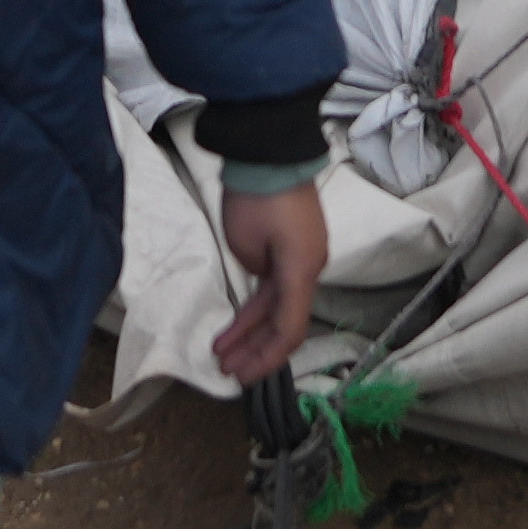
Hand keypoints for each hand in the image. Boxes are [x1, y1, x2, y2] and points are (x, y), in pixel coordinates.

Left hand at [208, 184, 325, 387]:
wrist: (272, 151)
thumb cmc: (259, 197)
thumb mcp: (248, 241)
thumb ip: (256, 273)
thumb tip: (260, 280)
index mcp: (302, 272)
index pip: (289, 330)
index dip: (267, 359)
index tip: (242, 377)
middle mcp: (307, 271)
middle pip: (283, 324)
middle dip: (254, 351)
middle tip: (226, 372)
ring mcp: (299, 260)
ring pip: (275, 309)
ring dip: (250, 333)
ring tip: (221, 354)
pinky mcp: (288, 250)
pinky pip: (273, 290)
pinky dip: (253, 311)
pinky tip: (234, 327)